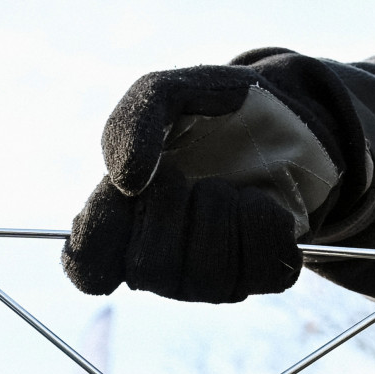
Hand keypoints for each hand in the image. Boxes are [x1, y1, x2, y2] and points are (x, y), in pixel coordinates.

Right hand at [64, 61, 348, 304]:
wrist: (286, 113)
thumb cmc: (214, 110)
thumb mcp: (167, 94)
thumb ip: (133, 124)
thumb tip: (126, 179)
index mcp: (122, 225)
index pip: (88, 268)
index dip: (102, 231)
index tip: (130, 186)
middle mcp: (159, 263)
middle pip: (148, 269)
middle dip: (173, 205)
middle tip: (186, 170)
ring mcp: (208, 279)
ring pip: (205, 276)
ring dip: (222, 210)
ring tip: (229, 183)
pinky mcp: (258, 277)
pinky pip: (259, 270)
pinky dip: (265, 222)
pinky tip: (261, 200)